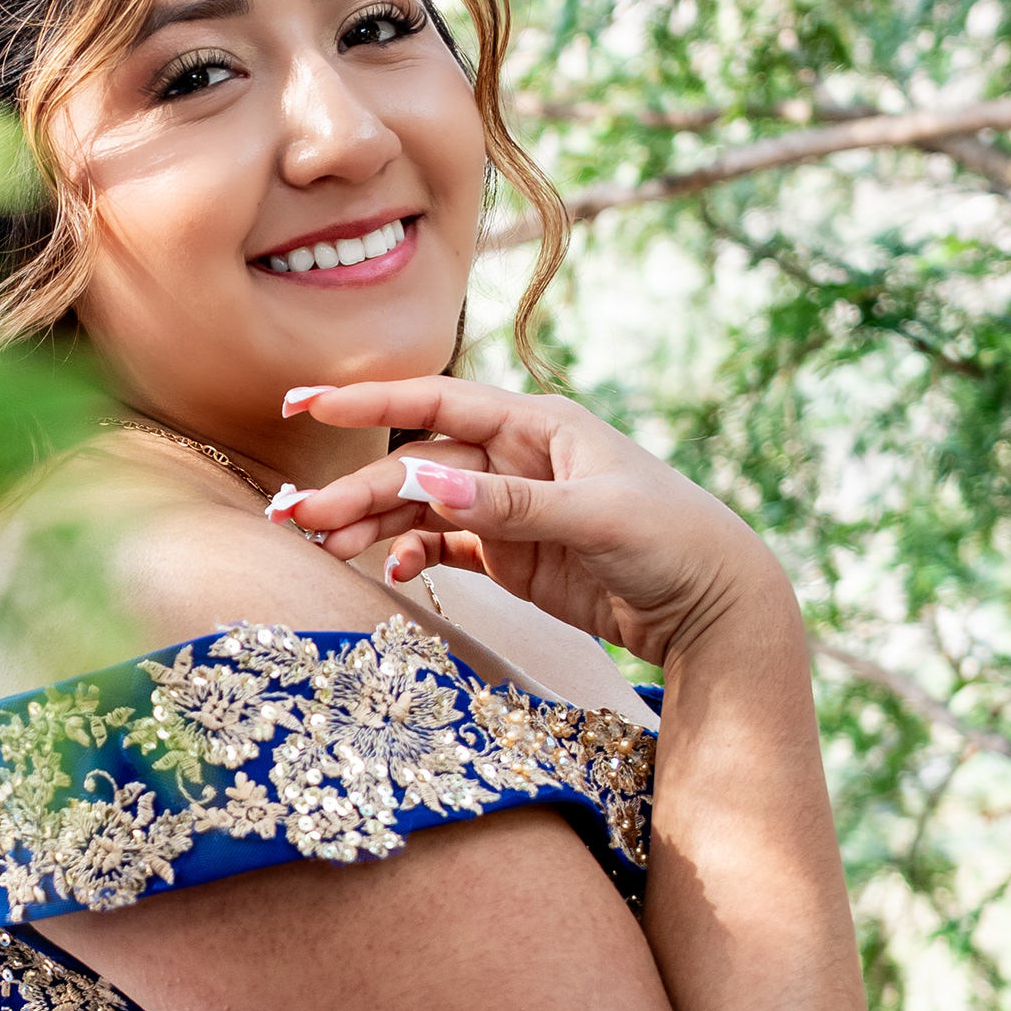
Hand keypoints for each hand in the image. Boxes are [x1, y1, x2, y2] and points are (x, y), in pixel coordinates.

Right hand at [273, 377, 788, 664]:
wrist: (714, 608)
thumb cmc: (673, 540)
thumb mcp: (597, 517)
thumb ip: (511, 504)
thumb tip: (429, 480)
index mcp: (540, 426)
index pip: (440, 402)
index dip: (371, 402)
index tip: (308, 405)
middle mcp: (518, 458)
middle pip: (419, 464)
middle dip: (357, 487)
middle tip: (297, 516)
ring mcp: (512, 508)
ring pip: (423, 507)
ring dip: (374, 524)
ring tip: (323, 545)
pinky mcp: (514, 555)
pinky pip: (446, 546)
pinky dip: (415, 554)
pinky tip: (391, 568)